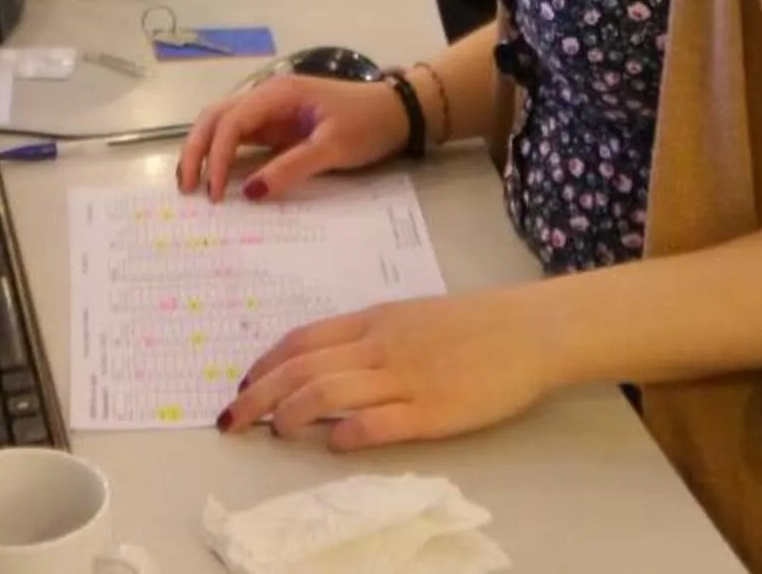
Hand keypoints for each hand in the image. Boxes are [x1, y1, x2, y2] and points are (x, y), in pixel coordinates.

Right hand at [177, 72, 409, 204]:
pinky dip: (222, 154)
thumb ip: (292, 167)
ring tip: (191, 183)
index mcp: (278, 93)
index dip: (217, 156)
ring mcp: (270, 110)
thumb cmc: (367, 124)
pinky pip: (240, 136)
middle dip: (196, 149)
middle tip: (186, 188)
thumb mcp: (334, 147)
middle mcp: (267, 96)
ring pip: (222, 124)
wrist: (395, 112)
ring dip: (203, 149)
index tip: (215, 193)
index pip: (232, 122)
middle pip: (216, 117)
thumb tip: (250, 192)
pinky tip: (215, 175)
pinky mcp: (276, 124)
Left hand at [217, 287, 557, 450]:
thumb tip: (322, 366)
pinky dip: (346, 434)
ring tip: (274, 432)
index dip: (265, 364)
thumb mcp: (411, 318)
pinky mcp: (432, 412)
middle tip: (232, 420)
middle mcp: (380, 347)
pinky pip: (377, 423)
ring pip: (328, 393)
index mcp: (374, 321)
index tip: (242, 385)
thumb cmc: (472, 324)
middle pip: (302, 369)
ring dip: (291, 414)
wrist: (529, 331)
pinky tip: (332, 444)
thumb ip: (368, 340)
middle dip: (259, 394)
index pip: (302, 341)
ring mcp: (405, 379)